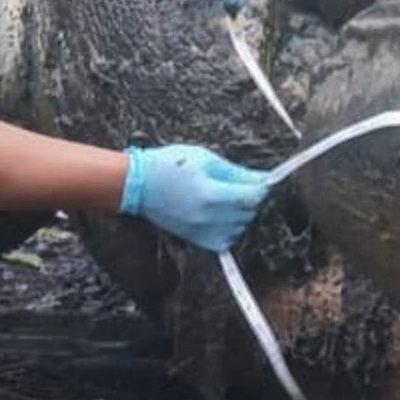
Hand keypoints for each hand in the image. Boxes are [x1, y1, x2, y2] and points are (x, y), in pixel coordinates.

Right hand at [121, 144, 269, 249]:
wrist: (137, 184)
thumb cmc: (167, 166)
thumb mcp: (205, 159)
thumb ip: (235, 172)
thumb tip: (261, 179)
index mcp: (211, 194)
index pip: (253, 196)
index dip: (262, 186)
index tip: (262, 179)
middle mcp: (208, 217)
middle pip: (249, 212)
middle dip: (251, 198)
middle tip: (242, 185)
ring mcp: (201, 230)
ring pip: (240, 228)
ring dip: (241, 214)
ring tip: (228, 198)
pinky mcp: (195, 238)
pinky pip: (224, 240)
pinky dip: (229, 229)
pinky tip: (222, 215)